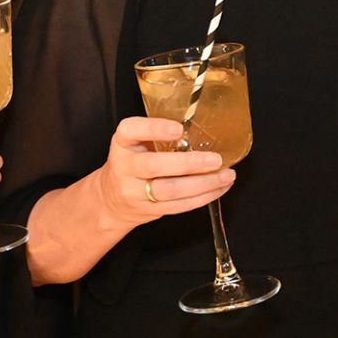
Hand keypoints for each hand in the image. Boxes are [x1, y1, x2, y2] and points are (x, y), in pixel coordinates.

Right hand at [97, 117, 233, 228]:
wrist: (111, 199)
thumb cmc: (132, 163)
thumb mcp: (135, 142)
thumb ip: (158, 134)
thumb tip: (202, 126)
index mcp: (122, 143)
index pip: (131, 130)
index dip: (154, 129)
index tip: (179, 129)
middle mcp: (124, 167)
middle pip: (154, 166)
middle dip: (189, 163)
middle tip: (215, 159)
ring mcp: (135, 192)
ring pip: (170, 190)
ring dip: (203, 183)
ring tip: (226, 175)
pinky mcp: (149, 211)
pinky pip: (179, 206)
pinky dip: (203, 197)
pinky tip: (219, 187)